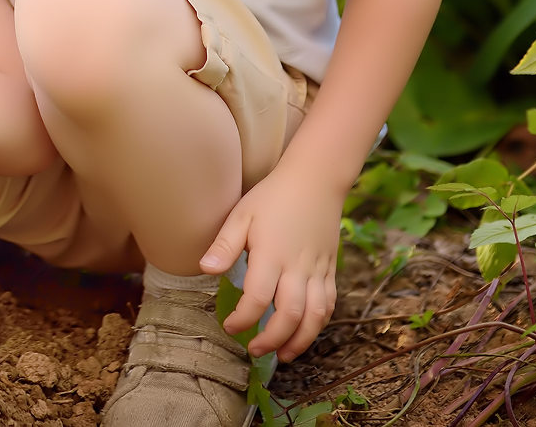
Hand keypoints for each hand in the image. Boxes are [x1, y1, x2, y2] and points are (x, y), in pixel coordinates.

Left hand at [199, 166, 343, 361]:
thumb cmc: (273, 196)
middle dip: (271, 339)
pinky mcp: (330, 270)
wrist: (315, 180)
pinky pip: (329, 304)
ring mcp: (318, 270)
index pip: (258, 298)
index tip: (229, 326)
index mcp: (272, 254)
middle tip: (253, 348)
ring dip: (299, 341)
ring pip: (315, 316)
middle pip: (289, 314)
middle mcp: (298, 266)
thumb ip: (225, 244)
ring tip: (282, 355)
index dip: (243, 318)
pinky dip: (318, 325)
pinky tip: (304, 334)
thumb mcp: (242, 214)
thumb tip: (204, 270)